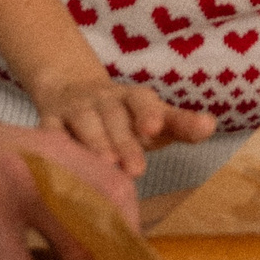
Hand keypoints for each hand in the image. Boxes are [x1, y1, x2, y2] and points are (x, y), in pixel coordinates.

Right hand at [33, 77, 216, 178]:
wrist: (70, 90)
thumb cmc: (124, 118)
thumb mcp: (153, 119)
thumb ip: (180, 125)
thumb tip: (210, 125)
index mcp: (133, 99)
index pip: (144, 102)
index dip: (149, 113)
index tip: (155, 128)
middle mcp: (104, 100)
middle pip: (115, 118)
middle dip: (125, 142)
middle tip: (136, 169)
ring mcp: (76, 108)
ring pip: (84, 122)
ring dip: (94, 143)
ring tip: (105, 166)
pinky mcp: (49, 119)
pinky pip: (49, 131)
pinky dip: (53, 144)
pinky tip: (59, 162)